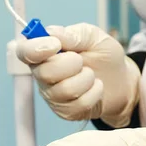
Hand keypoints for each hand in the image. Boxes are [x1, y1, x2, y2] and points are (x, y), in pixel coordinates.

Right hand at [16, 23, 139, 126]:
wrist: (121, 81)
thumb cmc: (103, 56)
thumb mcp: (94, 37)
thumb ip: (74, 34)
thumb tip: (53, 33)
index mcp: (44, 52)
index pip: (24, 52)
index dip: (35, 48)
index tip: (55, 44)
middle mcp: (43, 75)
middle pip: (44, 73)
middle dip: (70, 64)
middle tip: (82, 60)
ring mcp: (53, 95)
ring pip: (63, 90)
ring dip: (85, 78)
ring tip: (91, 74)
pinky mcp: (66, 112)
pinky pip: (78, 104)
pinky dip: (94, 92)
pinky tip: (96, 87)